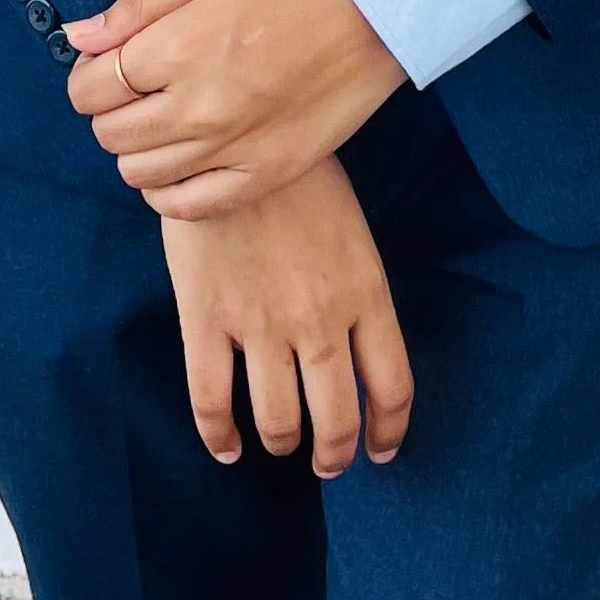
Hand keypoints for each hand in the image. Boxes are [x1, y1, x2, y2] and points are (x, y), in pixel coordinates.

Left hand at [65, 0, 406, 215]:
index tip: (108, 67)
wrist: (376, 9)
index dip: (89, 77)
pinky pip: (189, 206)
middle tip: (141, 89)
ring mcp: (232, 147)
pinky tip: (183, 161)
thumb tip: (76, 37)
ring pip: (140, 175)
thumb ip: (136, 9)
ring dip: (138, 150)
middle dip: (112, 111)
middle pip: (110, 135)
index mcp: (176, 48)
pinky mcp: (265, 174)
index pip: (89, 89)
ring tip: (166, 120)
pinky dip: (170, 191)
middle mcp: (196, 106)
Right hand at [161, 158, 413, 476]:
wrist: (233, 135)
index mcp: (365, 293)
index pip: (392, 387)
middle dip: (334, 454)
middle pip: (336, 419)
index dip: (387, 432)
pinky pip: (212, 401)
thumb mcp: (353, 231)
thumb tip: (357, 347)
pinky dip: (219, 437)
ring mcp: (260, 324)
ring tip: (280, 446)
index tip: (380, 452)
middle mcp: (319, 320)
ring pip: (278, 421)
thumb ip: (358, 291)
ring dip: (282, 445)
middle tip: (327, 463)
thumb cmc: (300, 178)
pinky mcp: (206, 319)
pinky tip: (227, 448)